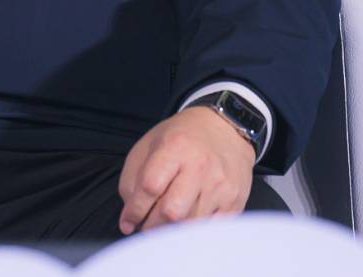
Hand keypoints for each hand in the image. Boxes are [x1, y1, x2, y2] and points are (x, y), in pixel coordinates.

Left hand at [117, 106, 255, 233]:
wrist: (225, 129)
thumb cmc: (183, 138)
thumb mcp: (149, 144)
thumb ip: (132, 177)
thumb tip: (129, 214)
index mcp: (174, 147)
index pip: (150, 187)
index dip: (135, 210)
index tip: (128, 222)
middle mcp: (200, 166)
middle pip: (172, 211)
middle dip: (152, 226)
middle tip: (144, 226)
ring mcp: (219, 185)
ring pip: (190, 224)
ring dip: (171, 231)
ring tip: (162, 225)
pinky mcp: (234, 201)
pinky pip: (210, 228)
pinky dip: (193, 232)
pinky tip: (184, 224)